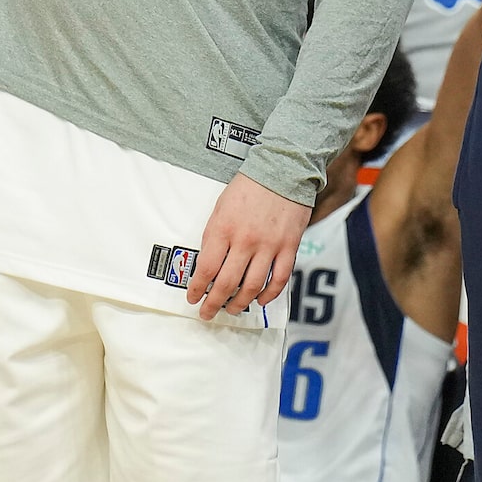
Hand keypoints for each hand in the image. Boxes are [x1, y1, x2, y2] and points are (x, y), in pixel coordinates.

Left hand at [186, 172, 310, 317]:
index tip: (193, 298)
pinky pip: (279, 279)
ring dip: (239, 303)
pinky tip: (260, 300)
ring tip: (232, 309)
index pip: (206, 269)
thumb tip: (207, 264)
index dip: (197, 289)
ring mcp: (269, 245)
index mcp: (223, 228)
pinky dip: (268, 295)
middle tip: (208, 312)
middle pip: (226, 283)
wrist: (282, 169)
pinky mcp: (289, 247)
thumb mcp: (221, 207)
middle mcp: (245, 240)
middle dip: (214, 303)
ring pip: (252, 287)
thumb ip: (214, 235)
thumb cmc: (249, 187)